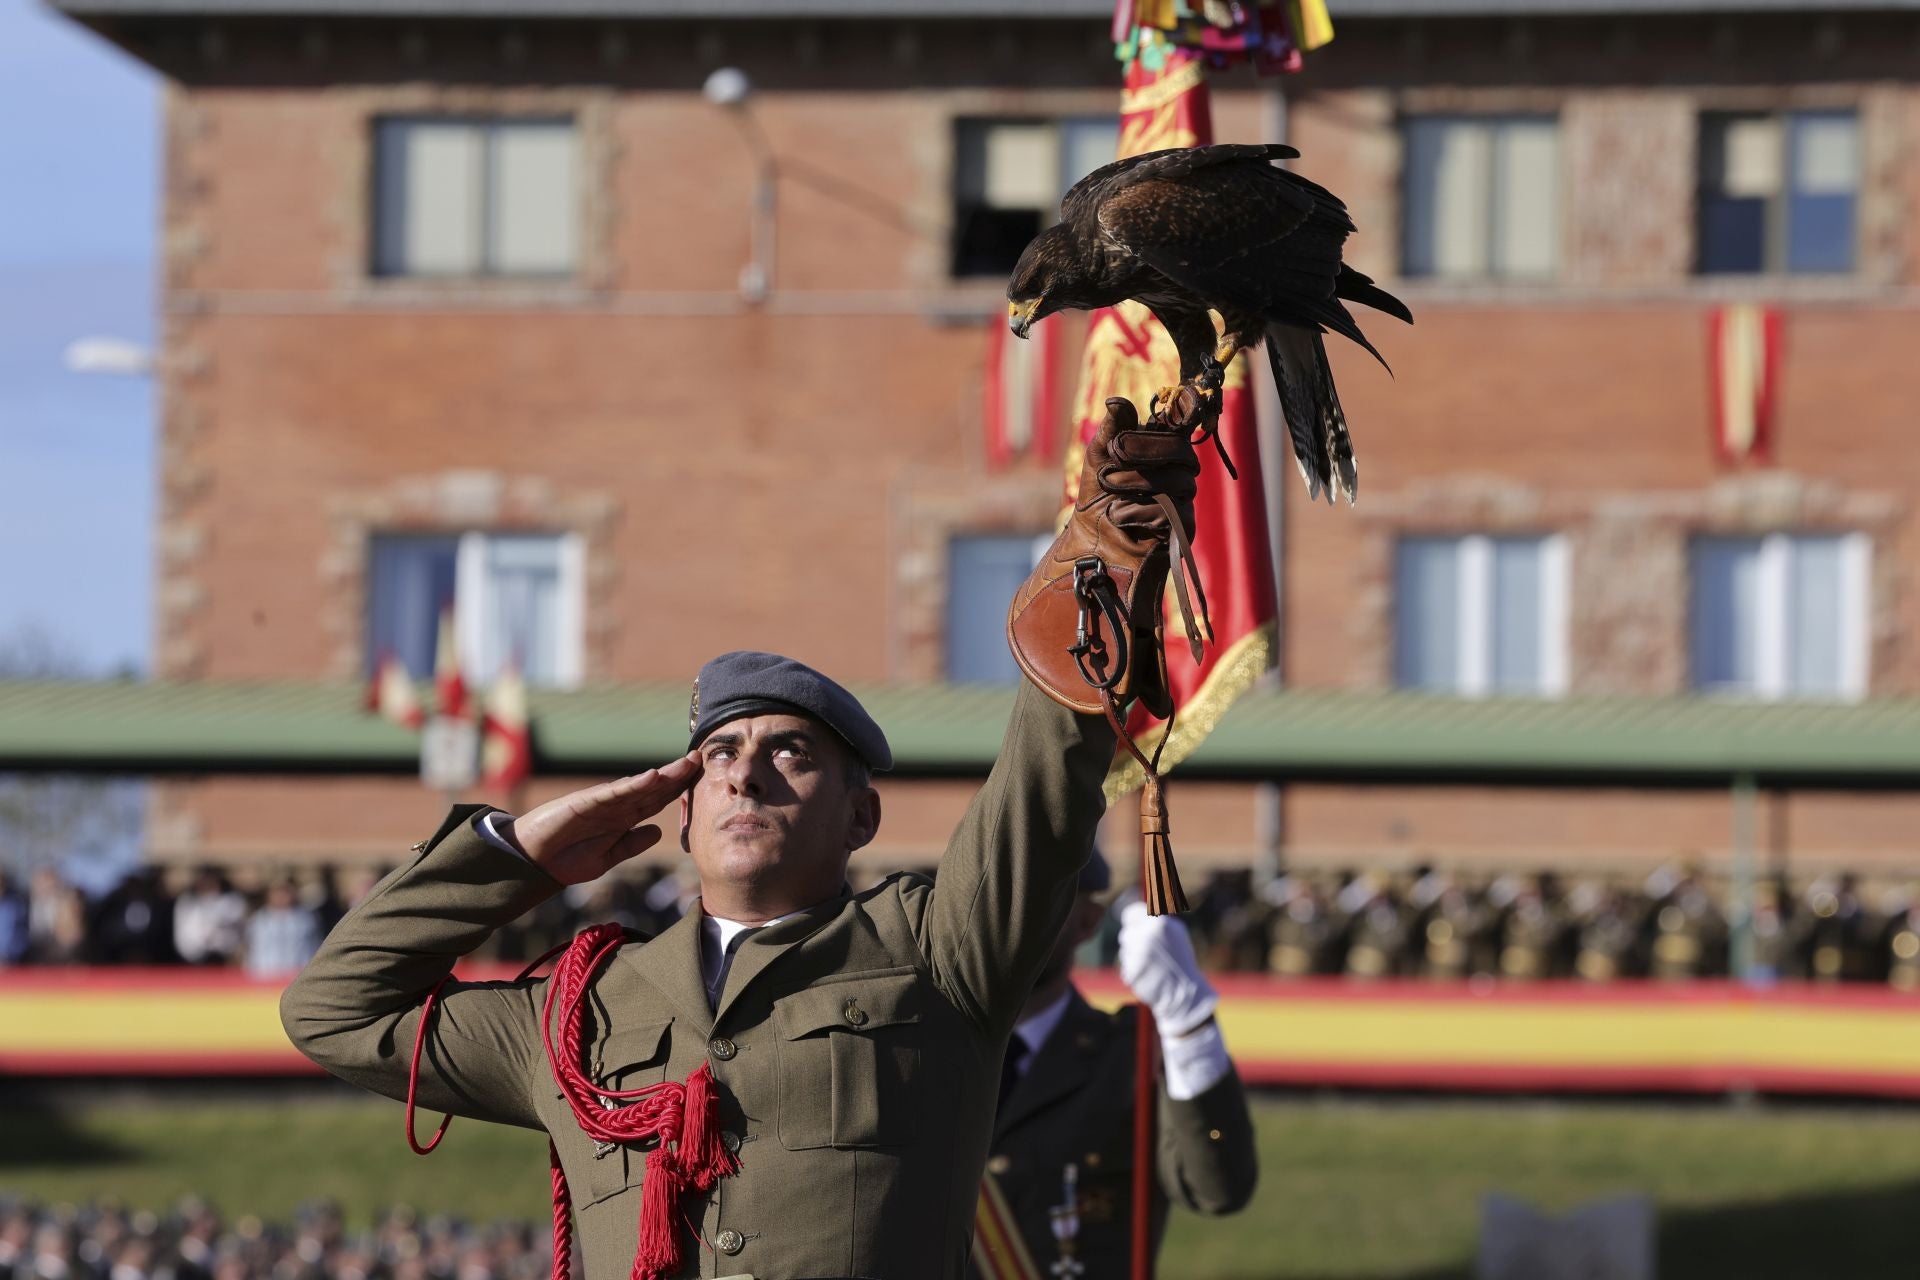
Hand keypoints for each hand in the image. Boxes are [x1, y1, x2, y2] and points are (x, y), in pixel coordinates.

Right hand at [504, 753, 701, 886]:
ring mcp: (602, 802)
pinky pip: (613, 793)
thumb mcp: (608, 857)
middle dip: (678, 775)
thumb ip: (632, 844)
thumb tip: (658, 832)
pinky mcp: (585, 802)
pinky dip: (633, 784)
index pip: (657, 801)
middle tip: (702, 758)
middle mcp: (616, 807)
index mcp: (624, 819)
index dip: (679, 790)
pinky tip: (652, 777)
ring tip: (686, 762)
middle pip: (654, 788)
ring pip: (639, 786)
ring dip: (663, 775)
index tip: (703, 778)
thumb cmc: (567, 859)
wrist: (534, 862)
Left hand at [1117, 898, 1217, 1036]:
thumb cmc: (1181, 962)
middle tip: (1148, 953)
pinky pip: (1126, 968)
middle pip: (1126, 934)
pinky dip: (1134, 973)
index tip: (1132, 927)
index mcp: (1159, 924)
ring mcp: (1139, 955)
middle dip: (1133, 943)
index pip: (1131, 914)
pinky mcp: (1132, 971)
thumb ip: (1156, 921)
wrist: (1186, 992)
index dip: (1131, 921)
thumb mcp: (1175, 934)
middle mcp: (1147, 936)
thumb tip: (1136, 910)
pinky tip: (1149, 977)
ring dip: (1133, 958)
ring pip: (1125, 952)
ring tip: (1152, 967)